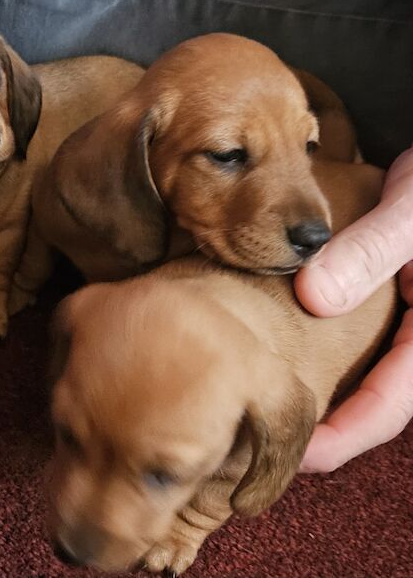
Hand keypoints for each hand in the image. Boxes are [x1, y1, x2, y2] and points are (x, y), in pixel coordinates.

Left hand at [295, 147, 412, 471]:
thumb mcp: (411, 212)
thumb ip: (370, 251)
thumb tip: (314, 296)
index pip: (395, 401)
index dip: (347, 434)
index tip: (300, 456)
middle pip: (377, 399)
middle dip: (329, 428)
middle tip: (269, 443)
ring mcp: (403, 320)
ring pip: (365, 374)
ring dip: (325, 396)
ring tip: (270, 406)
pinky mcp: (383, 303)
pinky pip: (355, 343)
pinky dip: (321, 356)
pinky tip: (283, 355)